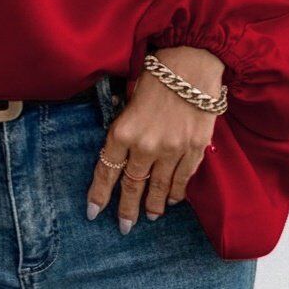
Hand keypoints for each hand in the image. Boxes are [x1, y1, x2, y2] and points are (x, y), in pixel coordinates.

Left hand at [86, 46, 223, 233]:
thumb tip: (121, 138)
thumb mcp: (130, 93)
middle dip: (127, 208)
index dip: (99, 193)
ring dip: (153, 204)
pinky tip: (172, 199)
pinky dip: (176, 191)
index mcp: (124, 130)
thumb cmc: (158, 71)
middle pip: (133, 185)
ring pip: (159, 187)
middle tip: (123, 226)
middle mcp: (146, 146)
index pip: (107, 170)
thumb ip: (125, 119)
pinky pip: (183, 178)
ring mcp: (172, 150)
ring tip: (149, 217)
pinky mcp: (195, 149)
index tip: (93, 212)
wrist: (193, 61)